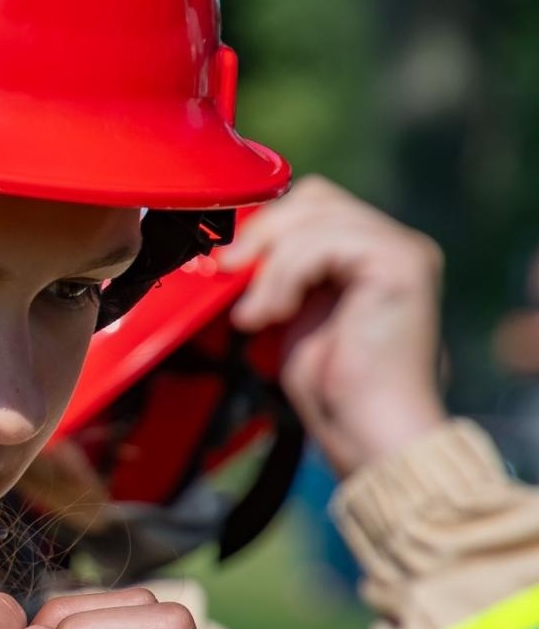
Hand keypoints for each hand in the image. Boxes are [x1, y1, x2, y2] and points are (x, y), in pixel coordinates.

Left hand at [220, 176, 448, 477]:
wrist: (367, 430)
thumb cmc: (333, 388)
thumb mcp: (293, 313)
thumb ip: (280, 273)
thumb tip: (235, 249)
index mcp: (371, 252)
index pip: (311, 204)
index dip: (263, 226)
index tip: (223, 265)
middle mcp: (394, 243)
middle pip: (313, 198)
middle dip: (261, 235)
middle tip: (228, 274)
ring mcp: (403, 249)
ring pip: (314, 216)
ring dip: (270, 267)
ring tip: (256, 315)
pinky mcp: (402, 263)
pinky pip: (322, 242)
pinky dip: (285, 275)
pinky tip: (274, 314)